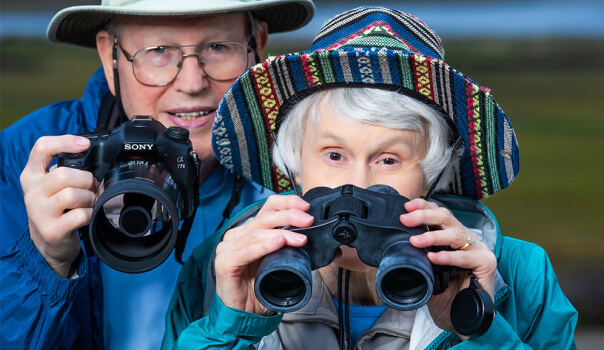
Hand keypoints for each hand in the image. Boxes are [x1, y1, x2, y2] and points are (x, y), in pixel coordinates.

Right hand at [20, 135, 97, 277]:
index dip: (65, 142)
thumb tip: (91, 156)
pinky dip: (91, 213)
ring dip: (90, 197)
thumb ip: (65, 169)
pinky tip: (88, 215)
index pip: (41, 148)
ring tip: (90, 202)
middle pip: (63, 174)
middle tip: (93, 187)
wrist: (49, 242)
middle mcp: (32, 192)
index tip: (85, 144)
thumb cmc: (56, 208)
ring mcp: (39, 212)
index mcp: (32, 175)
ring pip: (72, 194)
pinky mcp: (51, 230)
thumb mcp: (52, 186)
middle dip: (86, 179)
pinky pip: (80, 215)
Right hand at [214, 194, 312, 314]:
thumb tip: (316, 239)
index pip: (268, 208)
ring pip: (257, 233)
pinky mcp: (225, 263)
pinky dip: (264, 246)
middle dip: (289, 216)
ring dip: (283, 234)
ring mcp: (228, 248)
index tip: (306, 207)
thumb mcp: (280, 263)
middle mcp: (236, 236)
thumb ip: (291, 248)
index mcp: (249, 231)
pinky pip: (246, 252)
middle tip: (309, 221)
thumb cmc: (260, 289)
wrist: (243, 315)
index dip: (287, 203)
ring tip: (301, 239)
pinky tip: (278, 243)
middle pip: (264, 217)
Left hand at [400, 198, 496, 338]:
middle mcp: (466, 238)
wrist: (461, 320)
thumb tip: (395, 245)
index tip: (406, 206)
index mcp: (451, 236)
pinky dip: (447, 257)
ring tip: (415, 241)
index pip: (438, 214)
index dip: (423, 206)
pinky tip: (433, 258)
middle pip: (446, 217)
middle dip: (424, 215)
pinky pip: (465, 257)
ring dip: (432, 235)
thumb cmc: (444, 294)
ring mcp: (477, 249)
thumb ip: (417, 256)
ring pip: (454, 234)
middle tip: (405, 219)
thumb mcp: (426, 271)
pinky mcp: (486, 263)